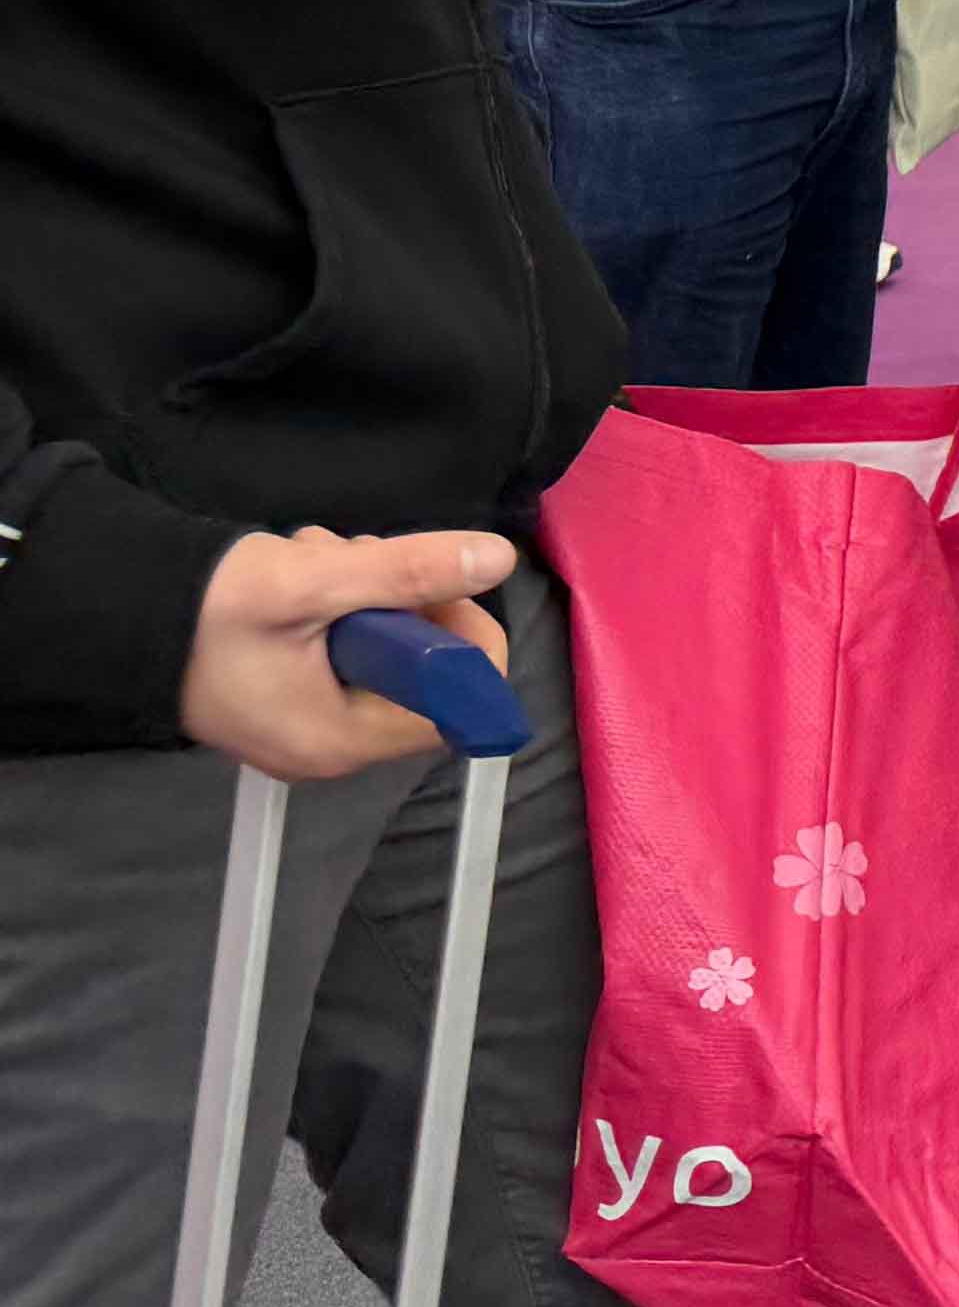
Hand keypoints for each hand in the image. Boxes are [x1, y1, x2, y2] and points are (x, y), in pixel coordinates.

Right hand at [179, 529, 515, 779]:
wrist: (115, 613)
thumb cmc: (205, 610)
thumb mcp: (311, 581)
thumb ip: (405, 572)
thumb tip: (495, 559)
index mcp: (343, 740)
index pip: (460, 701)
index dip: (462, 635)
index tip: (426, 584)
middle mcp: (333, 746)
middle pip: (426, 667)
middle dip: (403, 600)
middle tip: (351, 563)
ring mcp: (312, 723)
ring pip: (390, 644)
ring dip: (369, 590)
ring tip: (312, 563)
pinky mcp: (295, 696)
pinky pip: (352, 647)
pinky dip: (341, 602)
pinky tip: (300, 577)